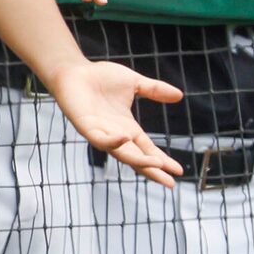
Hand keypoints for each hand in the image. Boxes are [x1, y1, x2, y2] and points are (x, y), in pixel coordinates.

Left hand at [49, 59, 183, 184]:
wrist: (73, 70)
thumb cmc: (99, 77)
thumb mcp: (134, 83)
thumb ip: (155, 90)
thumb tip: (180, 95)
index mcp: (127, 128)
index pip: (147, 149)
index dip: (162, 160)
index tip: (178, 171)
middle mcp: (115, 135)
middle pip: (137, 158)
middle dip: (153, 170)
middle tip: (170, 183)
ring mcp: (100, 132)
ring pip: (120, 153)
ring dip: (138, 160)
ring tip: (157, 164)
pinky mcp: (85, 126)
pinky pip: (99, 138)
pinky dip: (112, 141)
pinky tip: (125, 138)